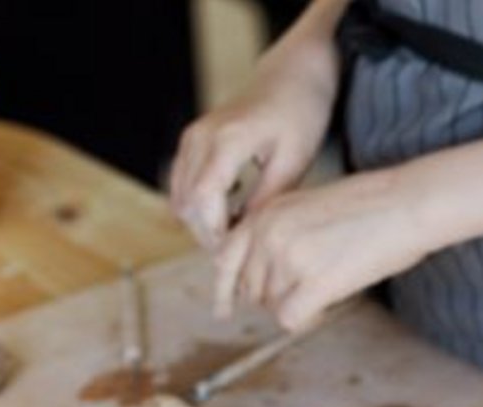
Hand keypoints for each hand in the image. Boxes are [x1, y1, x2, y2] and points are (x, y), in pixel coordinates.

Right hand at [169, 40, 339, 247]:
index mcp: (226, 141)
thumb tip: (246, 237)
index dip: (216, 235)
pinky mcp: (192, 141)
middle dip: (210, 235)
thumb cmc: (301, 115)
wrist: (292, 76)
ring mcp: (191, 138)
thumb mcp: (293, 162)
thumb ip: (267, 199)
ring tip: (239, 239)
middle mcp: (200, 138)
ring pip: (181, 198)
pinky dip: (200, 207)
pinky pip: (184, 185)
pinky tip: (231, 217)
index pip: (203, 202)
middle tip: (241, 254)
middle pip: (187, 205)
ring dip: (203, 223)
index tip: (238, 254)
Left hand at [211, 167, 430, 329]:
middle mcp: (268, 234)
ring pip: (272, 306)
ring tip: (327, 289)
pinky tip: (327, 306)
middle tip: (305, 293)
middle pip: (251, 289)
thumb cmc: (371, 205)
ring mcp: (288, 258)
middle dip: (274, 297)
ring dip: (297, 305)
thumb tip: (267, 272)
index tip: (223, 311)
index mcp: (266, 213)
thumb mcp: (308, 206)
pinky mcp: (313, 282)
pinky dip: (308, 318)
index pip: (226, 259)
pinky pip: (291, 319)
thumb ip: (279, 232)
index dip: (224, 289)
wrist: (406, 204)